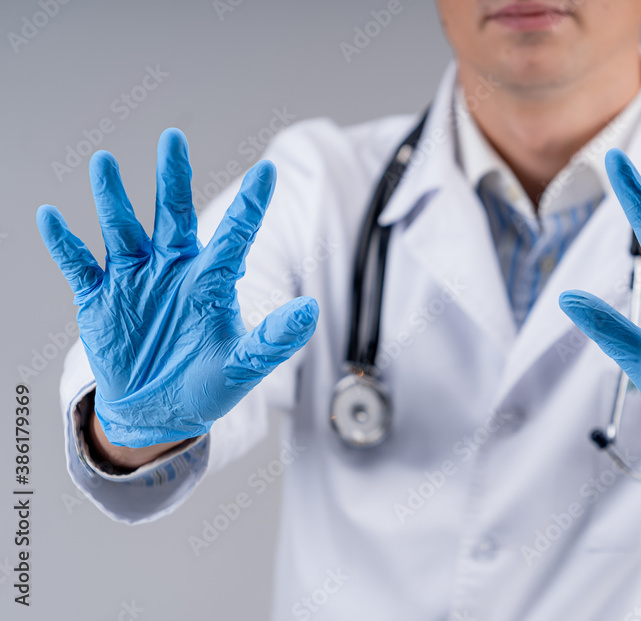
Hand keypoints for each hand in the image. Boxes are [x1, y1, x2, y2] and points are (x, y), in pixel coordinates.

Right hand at [37, 129, 318, 447]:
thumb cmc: (206, 384)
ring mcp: (135, 279)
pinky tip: (51, 216)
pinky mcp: (100, 297)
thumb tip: (312, 311)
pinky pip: (79, 265)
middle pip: (173, 214)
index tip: (266, 171)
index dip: (250, 205)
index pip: (234, 235)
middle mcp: (173, 268)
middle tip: (173, 139)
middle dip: (173, 178)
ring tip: (104, 162)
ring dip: (113, 199)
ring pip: (123, 229)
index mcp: (211, 280)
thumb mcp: (243, 365)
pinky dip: (64, 243)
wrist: (158, 413)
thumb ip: (274, 339)